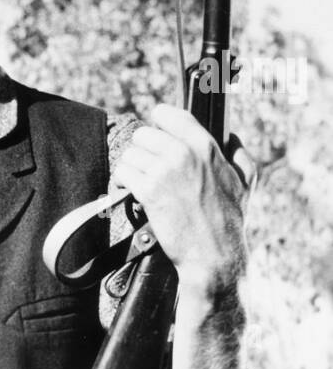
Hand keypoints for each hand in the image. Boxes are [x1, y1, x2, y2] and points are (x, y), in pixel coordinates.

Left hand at [110, 104, 253, 300]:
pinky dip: (122, 181)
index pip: (170, 114)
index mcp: (206, 146)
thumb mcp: (247, 181)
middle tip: (148, 165)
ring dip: (131, 167)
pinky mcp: (148, 191)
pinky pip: (122, 172)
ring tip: (139, 180)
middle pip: (143, 134)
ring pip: (130, 153)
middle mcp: (183, 154)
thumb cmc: (230, 220)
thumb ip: (240, 154)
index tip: (157, 132)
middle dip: (143, 150)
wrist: (213, 254)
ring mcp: (164, 172)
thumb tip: (232, 137)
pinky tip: (130, 190)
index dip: (159, 121)